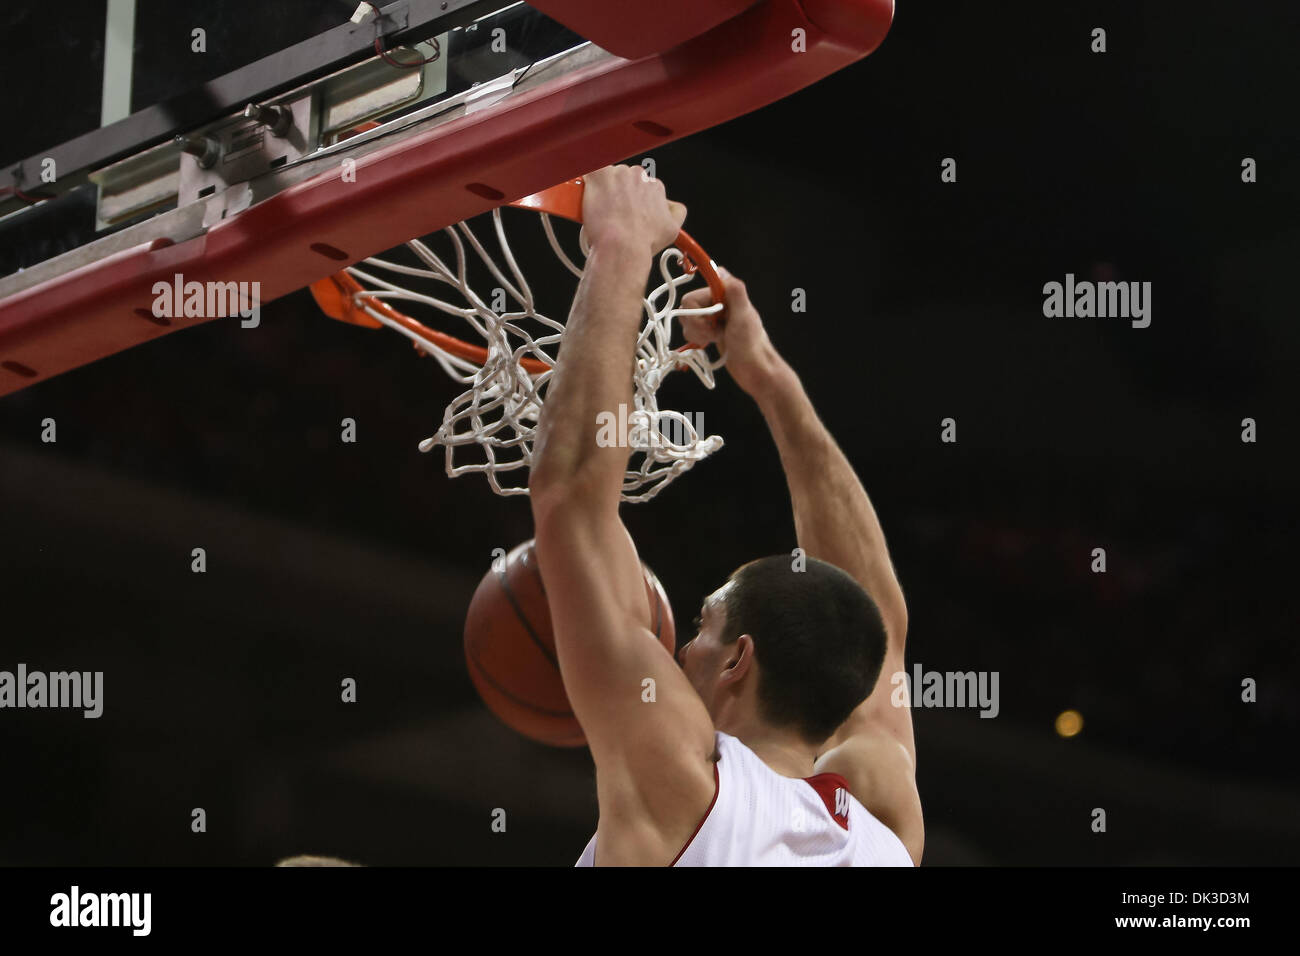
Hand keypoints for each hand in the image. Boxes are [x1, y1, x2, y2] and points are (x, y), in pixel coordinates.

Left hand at [581, 165, 685, 257]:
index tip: (627, 211)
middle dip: (618, 193)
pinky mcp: (598, 175)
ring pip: (608, 176)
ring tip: (600, 210)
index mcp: (654, 187)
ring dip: (603, 189)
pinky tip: (587, 190)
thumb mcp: (672, 230)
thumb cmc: (642, 241)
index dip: (633, 200)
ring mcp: (617, 174)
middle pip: (624, 179)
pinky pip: (590, 169)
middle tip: (612, 212)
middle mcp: (638, 176)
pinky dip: (587, 178)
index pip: (642, 186)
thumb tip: (672, 206)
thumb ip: (676, 212)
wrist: (621, 247)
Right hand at [678, 267, 782, 396]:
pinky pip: (691, 330)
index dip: (697, 308)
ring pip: (687, 320)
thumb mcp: (744, 316)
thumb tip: (721, 270)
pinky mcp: (709, 330)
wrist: (754, 369)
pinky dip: (697, 339)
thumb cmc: (751, 344)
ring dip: (697, 333)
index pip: (694, 293)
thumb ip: (735, 292)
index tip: (709, 318)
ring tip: (715, 338)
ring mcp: (712, 316)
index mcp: (725, 292)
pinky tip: (712, 342)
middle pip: (687, 307)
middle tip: (713, 332)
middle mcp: (717, 301)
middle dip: (696, 323)